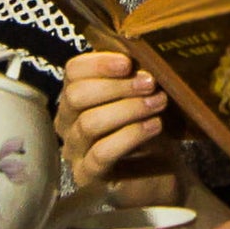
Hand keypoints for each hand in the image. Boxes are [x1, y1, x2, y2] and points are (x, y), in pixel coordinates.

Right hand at [59, 50, 171, 188]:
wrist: (161, 171)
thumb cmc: (148, 128)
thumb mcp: (141, 97)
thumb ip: (133, 76)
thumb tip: (139, 53)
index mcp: (77, 96)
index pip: (73, 72)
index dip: (99, 63)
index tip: (129, 62)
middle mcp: (68, 122)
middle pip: (76, 96)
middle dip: (116, 86)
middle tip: (149, 83)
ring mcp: (75, 151)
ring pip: (89, 123)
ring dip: (128, 109)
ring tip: (158, 103)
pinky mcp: (88, 175)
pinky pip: (101, 153)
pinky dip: (130, 136)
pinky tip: (154, 126)